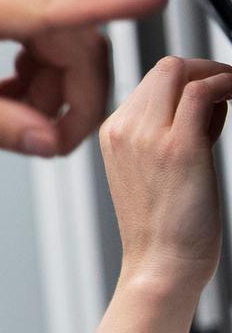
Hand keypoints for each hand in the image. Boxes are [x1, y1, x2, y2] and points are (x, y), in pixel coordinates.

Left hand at [0, 0, 165, 156]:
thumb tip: (47, 141)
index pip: (55, 4)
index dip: (110, 5)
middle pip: (75, 44)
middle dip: (70, 100)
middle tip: (42, 141)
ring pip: (66, 42)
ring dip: (50, 88)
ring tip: (2, 112)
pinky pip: (50, 31)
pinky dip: (39, 69)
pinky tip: (3, 91)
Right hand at [102, 56, 231, 294]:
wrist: (160, 265)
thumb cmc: (164, 229)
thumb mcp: (155, 172)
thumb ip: (174, 132)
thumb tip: (206, 101)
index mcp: (113, 133)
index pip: (149, 82)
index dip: (187, 78)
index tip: (213, 89)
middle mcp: (124, 128)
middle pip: (162, 69)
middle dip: (201, 67)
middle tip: (229, 81)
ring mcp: (148, 136)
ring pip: (178, 71)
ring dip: (215, 72)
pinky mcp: (178, 147)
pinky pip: (200, 93)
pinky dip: (223, 83)